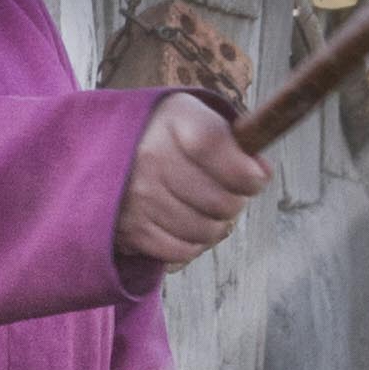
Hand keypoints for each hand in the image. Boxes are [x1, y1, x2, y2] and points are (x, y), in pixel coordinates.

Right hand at [117, 95, 267, 268]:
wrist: (107, 153)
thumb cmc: (167, 138)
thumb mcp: (197, 119)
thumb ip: (234, 140)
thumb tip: (261, 173)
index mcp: (173, 120)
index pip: (214, 147)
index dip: (245, 171)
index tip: (255, 177)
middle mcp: (150, 156)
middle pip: (220, 201)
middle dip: (234, 203)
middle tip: (225, 194)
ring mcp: (137, 195)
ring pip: (205, 230)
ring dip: (214, 226)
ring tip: (204, 210)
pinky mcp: (130, 228)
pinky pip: (181, 250)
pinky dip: (192, 244)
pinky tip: (186, 226)